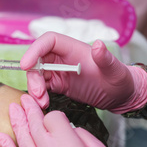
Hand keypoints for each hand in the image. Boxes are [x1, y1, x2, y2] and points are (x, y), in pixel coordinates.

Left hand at [0, 94, 144, 146]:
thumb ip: (82, 135)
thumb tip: (66, 127)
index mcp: (69, 145)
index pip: (53, 118)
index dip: (55, 115)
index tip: (57, 119)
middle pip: (35, 125)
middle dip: (30, 109)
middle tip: (24, 99)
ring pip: (23, 139)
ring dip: (17, 121)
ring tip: (13, 108)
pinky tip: (1, 136)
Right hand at [21, 32, 146, 112]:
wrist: (120, 96)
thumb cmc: (120, 79)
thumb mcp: (115, 71)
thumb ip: (106, 59)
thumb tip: (98, 45)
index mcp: (73, 48)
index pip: (48, 41)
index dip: (34, 50)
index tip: (26, 65)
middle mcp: (62, 58)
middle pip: (37, 60)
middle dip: (33, 75)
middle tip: (38, 92)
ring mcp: (58, 72)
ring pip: (36, 75)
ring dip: (34, 88)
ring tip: (42, 102)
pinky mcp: (57, 85)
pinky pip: (41, 88)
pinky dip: (39, 96)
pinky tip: (44, 104)